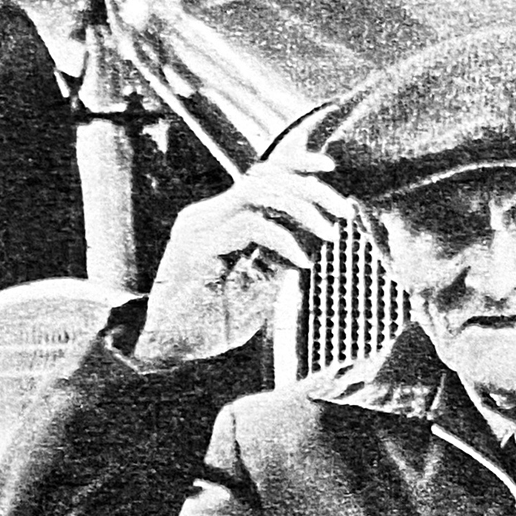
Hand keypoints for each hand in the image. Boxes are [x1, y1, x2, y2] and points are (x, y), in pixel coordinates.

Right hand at [134, 138, 349, 364]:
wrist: (172, 352)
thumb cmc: (212, 321)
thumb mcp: (259, 283)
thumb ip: (280, 255)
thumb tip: (315, 233)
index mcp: (219, 218)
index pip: (259, 175)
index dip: (295, 162)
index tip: (330, 166)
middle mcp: (207, 215)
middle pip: (264, 177)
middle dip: (311, 188)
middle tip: (343, 212)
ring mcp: (199, 227)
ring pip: (258, 193)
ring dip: (302, 209)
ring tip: (329, 233)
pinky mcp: (197, 247)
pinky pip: (249, 226)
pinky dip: (283, 240)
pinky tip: (301, 261)